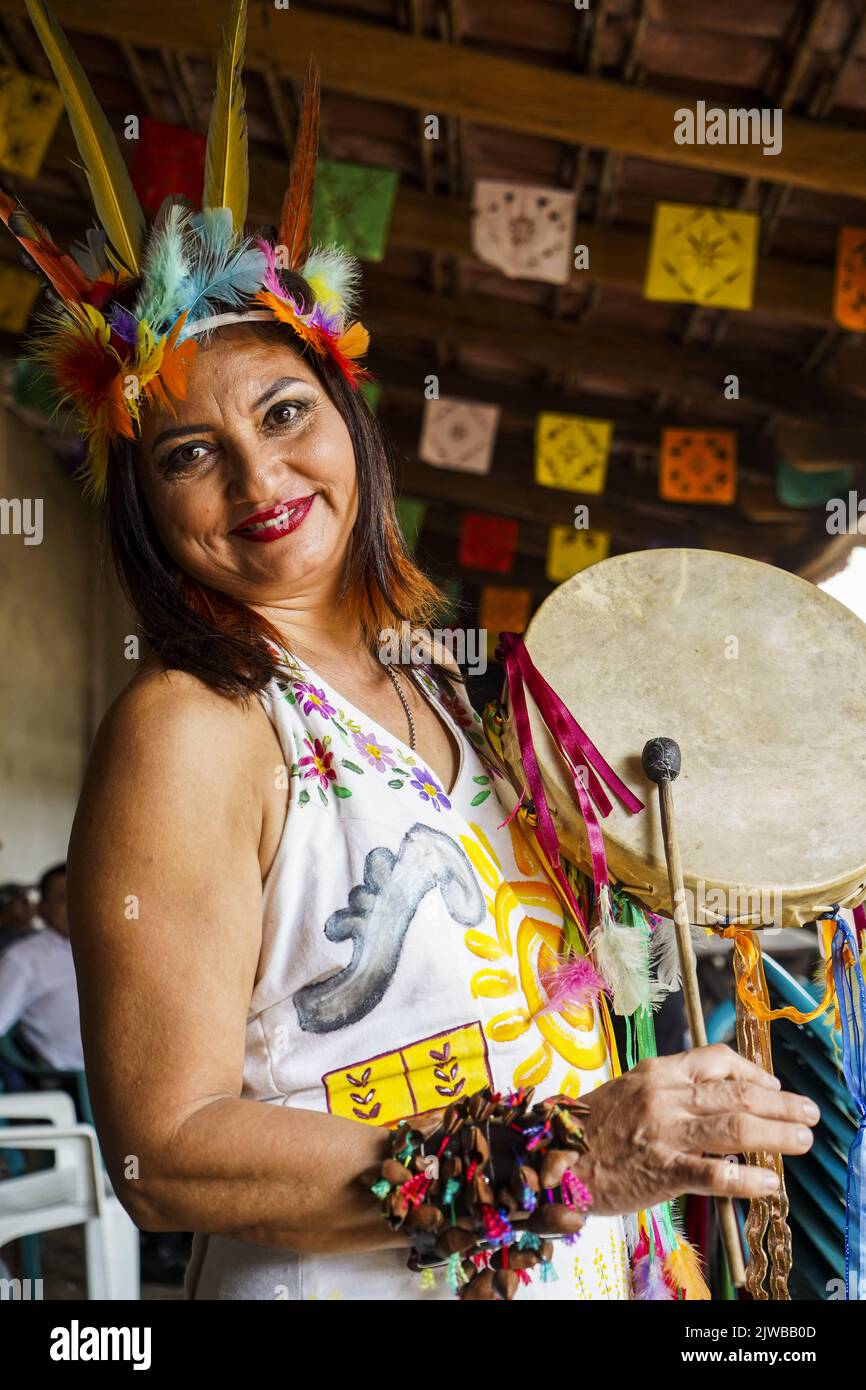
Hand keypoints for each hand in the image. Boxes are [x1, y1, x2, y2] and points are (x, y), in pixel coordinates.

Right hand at [539, 1043, 818, 1220]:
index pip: (716, 1060)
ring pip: (735, 1128)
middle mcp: (664, 1095)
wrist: (552, 1157)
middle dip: (781, 1104)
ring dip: (778, 1134)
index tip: (772, 1085)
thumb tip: (714, 1101)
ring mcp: (664, 1132)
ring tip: (802, 1140)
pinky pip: (715, 1175)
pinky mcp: (661, 1170)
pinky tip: (768, 1184)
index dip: (753, 1072)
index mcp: (657, 1072)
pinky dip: (747, 1180)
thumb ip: (669, 1091)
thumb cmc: (589, 1129)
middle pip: (737, 1094)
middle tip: (808, 1112)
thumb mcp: (628, 1092)